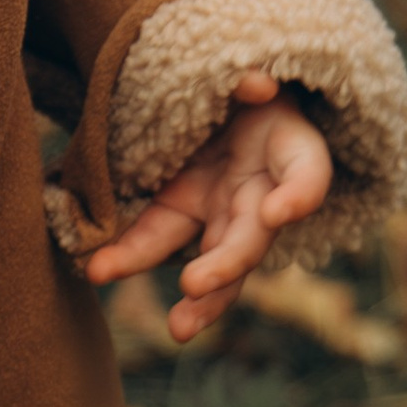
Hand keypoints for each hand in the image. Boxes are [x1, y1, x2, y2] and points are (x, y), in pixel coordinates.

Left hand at [83, 71, 333, 346]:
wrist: (224, 97)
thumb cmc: (246, 85)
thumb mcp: (251, 77)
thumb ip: (250, 81)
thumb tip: (255, 84)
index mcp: (290, 152)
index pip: (308, 175)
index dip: (299, 195)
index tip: (278, 211)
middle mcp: (259, 193)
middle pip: (252, 239)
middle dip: (226, 265)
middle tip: (196, 284)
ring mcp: (219, 209)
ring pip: (213, 262)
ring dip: (197, 297)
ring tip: (178, 328)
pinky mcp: (179, 211)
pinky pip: (154, 238)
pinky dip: (129, 255)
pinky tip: (98, 269)